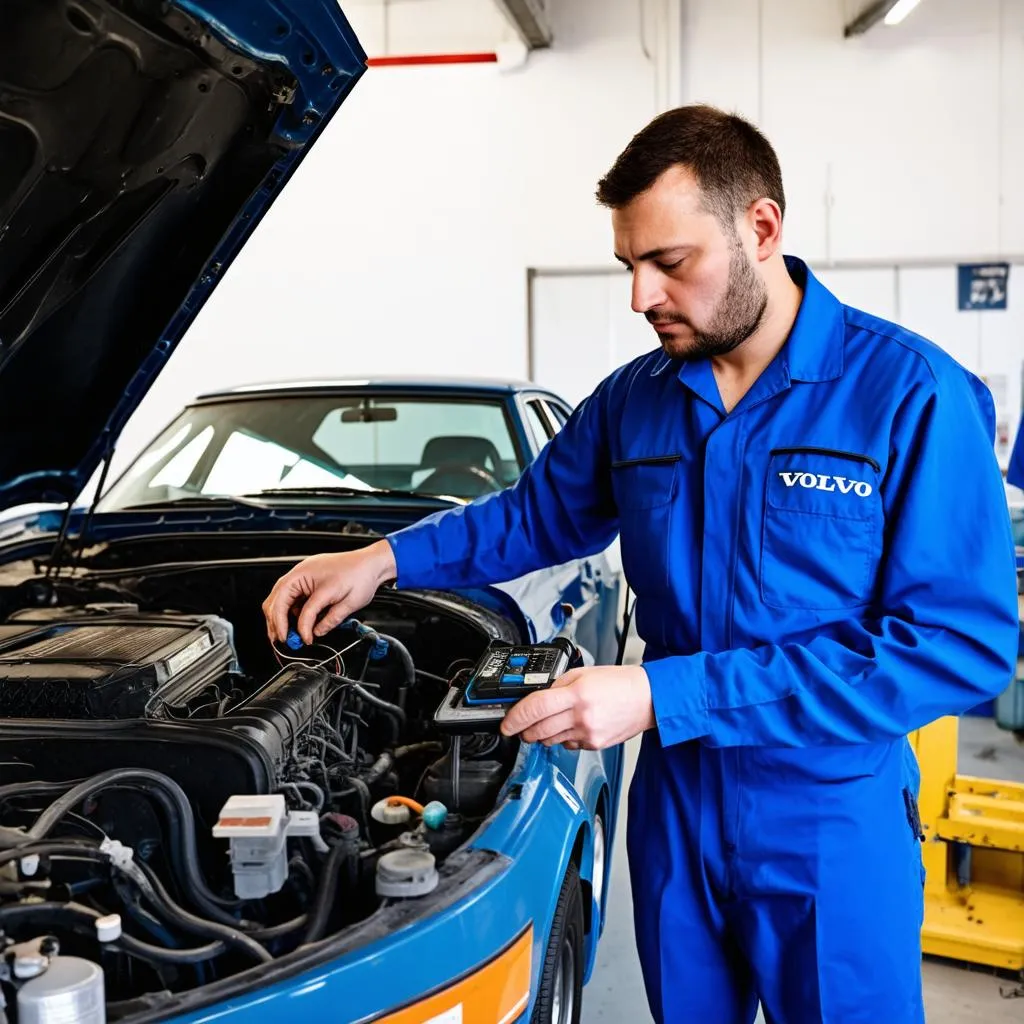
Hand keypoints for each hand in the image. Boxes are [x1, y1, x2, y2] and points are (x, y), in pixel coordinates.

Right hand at [262, 540, 396, 645]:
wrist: (372, 563)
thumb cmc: (361, 574)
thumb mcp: (347, 602)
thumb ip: (329, 619)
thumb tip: (316, 632)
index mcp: (305, 575)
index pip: (290, 605)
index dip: (294, 626)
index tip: (301, 640)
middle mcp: (300, 573)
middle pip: (275, 600)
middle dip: (276, 623)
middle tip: (281, 640)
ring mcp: (302, 576)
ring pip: (278, 599)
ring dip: (278, 618)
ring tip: (284, 635)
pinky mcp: (307, 580)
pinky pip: (290, 597)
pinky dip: (288, 611)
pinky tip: (295, 622)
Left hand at [499, 665, 655, 749]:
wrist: (648, 698)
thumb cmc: (619, 683)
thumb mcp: (584, 674)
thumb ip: (558, 686)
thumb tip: (537, 698)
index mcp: (577, 694)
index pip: (536, 708)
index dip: (515, 718)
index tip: (506, 724)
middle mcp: (582, 716)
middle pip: (539, 730)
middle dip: (524, 731)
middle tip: (520, 727)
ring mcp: (589, 733)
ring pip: (551, 740)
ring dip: (542, 735)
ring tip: (548, 724)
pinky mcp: (595, 744)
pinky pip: (569, 745)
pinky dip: (564, 738)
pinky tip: (571, 727)